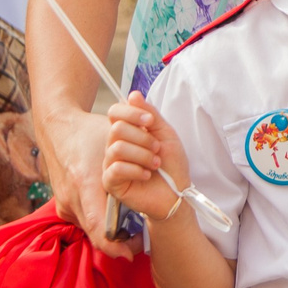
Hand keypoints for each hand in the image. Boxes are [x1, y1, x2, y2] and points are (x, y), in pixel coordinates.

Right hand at [37, 107, 138, 256]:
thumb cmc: (89, 133)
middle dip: (117, 242)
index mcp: (85, 184)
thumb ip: (135, 151)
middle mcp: (71, 198)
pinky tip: (113, 218)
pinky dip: (98, 223)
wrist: (57, 128)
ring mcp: (64, 203)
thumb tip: (154, 165)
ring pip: (89, 229)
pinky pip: (82, 221)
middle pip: (95, 233)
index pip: (98, 226)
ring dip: (109, 232)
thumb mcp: (115, 139)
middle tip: (138, 244)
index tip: (130, 255)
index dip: (113, 245)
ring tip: (130, 233)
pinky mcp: (63, 204)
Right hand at [103, 97, 189, 224]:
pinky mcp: (110, 182)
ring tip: (155, 164)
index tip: (150, 121)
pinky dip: (136, 170)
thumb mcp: (165, 134)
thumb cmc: (171, 166)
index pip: (115, 112)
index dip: (131, 113)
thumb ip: (150, 114)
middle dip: (143, 138)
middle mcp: (115, 146)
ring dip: (142, 155)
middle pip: (116, 129)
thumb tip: (133, 94)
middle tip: (157, 149)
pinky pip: (115, 169)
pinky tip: (147, 175)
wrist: (177, 193)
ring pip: (117, 148)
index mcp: (128, 132)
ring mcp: (111, 164)